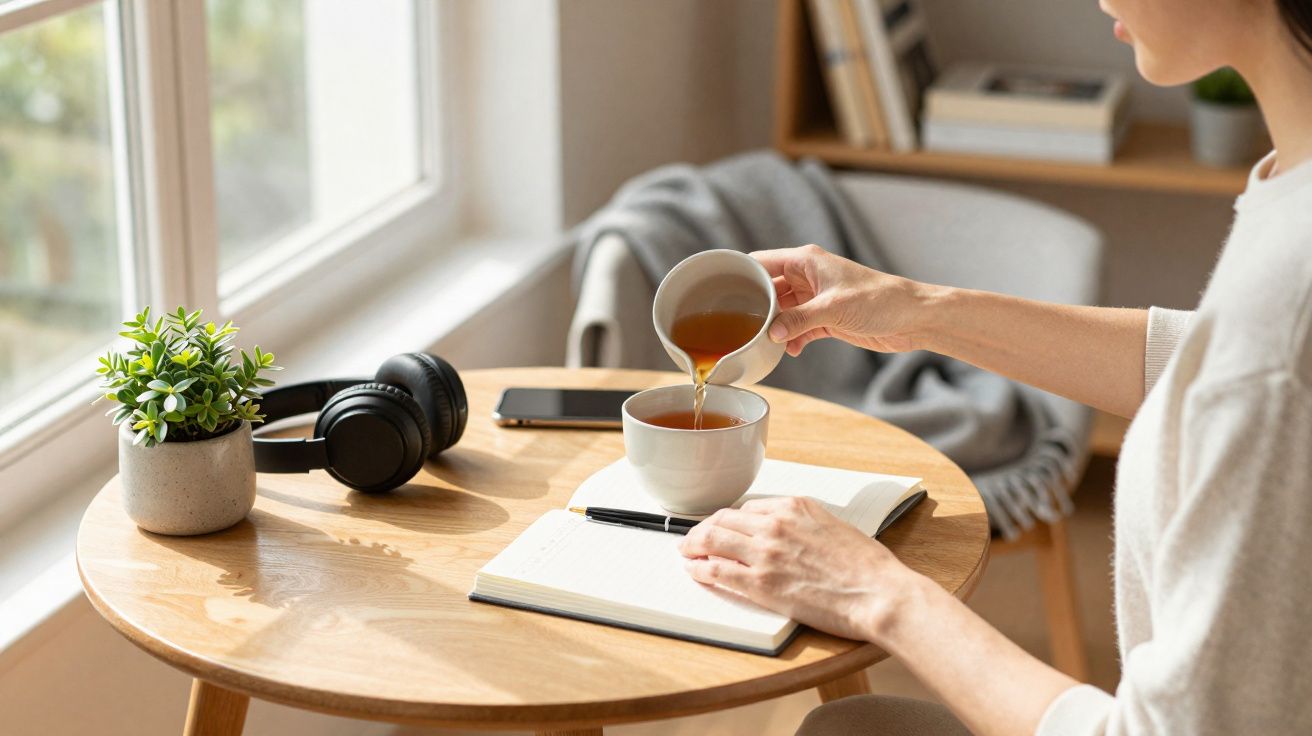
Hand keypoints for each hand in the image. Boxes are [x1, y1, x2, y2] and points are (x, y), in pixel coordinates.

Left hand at [678, 496, 917, 642]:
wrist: (878, 593)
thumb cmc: (867, 567)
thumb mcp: (834, 526)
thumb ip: (805, 524)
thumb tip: (789, 532)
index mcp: (795, 506)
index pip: (749, 507)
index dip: (731, 520)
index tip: (725, 527)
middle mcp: (775, 523)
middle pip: (724, 519)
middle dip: (704, 528)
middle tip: (694, 537)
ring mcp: (765, 552)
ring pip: (713, 539)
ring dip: (693, 544)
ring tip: (686, 551)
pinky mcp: (760, 583)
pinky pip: (717, 571)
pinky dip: (700, 569)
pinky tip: (694, 570)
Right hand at [753, 244, 933, 356]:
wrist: (912, 318)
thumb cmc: (879, 300)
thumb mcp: (833, 308)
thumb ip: (799, 320)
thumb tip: (771, 334)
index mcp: (806, 261)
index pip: (761, 261)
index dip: (740, 273)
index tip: (718, 288)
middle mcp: (807, 277)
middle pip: (768, 289)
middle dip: (756, 308)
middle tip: (738, 326)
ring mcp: (815, 299)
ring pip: (782, 311)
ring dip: (774, 327)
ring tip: (763, 342)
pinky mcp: (825, 319)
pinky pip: (797, 328)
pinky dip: (792, 338)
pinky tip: (790, 351)